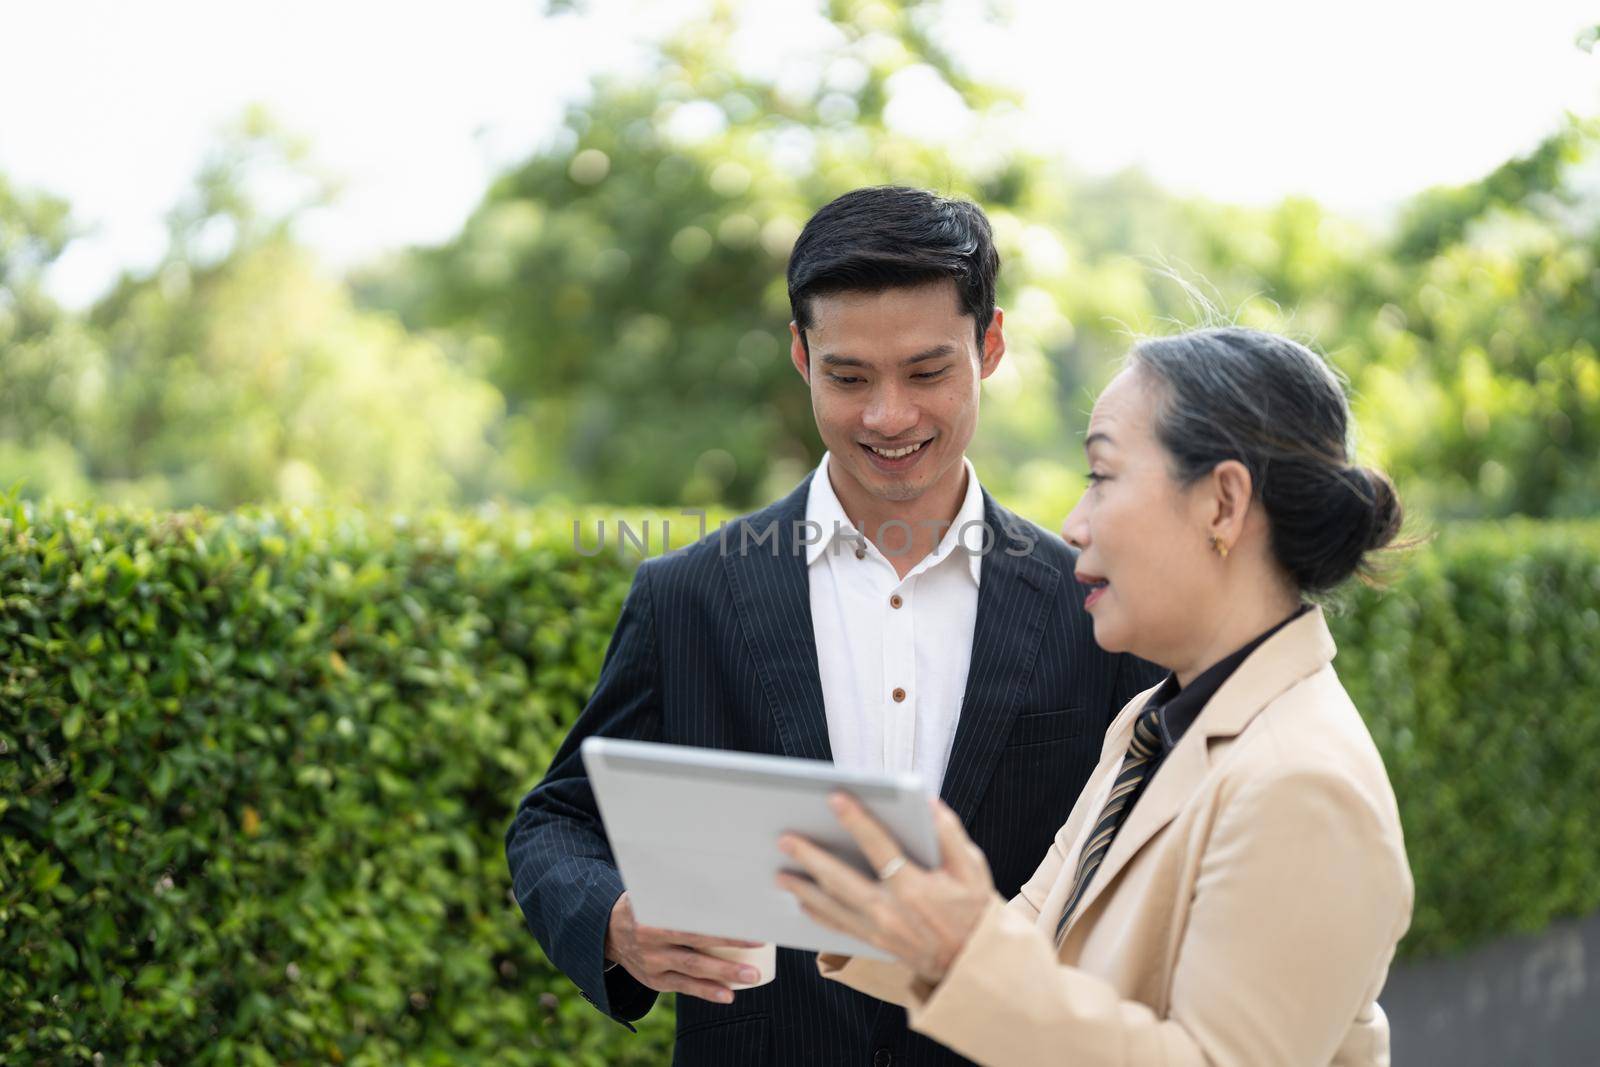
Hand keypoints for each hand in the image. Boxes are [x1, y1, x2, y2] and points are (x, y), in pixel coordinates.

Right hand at [604, 891, 767, 1003]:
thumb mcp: (651, 891)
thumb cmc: (642, 905)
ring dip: (724, 974)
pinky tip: (728, 996)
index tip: (747, 915)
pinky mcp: (654, 981)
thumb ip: (677, 887)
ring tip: (752, 975)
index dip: (717, 917)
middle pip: (696, 944)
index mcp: (651, 914)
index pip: (690, 916)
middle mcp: (650, 940)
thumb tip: (716, 873)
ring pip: (693, 970)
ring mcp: (652, 963)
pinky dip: (706, 992)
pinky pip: (684, 988)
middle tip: (760, 943)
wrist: (608, 933)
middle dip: (730, 945)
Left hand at [776, 793, 995, 985]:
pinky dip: (817, 913)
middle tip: (785, 838)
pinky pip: (838, 927)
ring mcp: (879, 931)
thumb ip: (949, 834)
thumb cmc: (973, 910)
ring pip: (832, 907)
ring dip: (803, 889)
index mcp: (916, 888)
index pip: (880, 847)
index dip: (856, 821)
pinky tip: (800, 900)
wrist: (972, 963)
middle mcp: (891, 911)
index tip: (834, 797)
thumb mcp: (973, 869)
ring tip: (779, 872)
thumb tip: (927, 803)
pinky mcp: (874, 943)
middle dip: (811, 858)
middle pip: (841, 881)